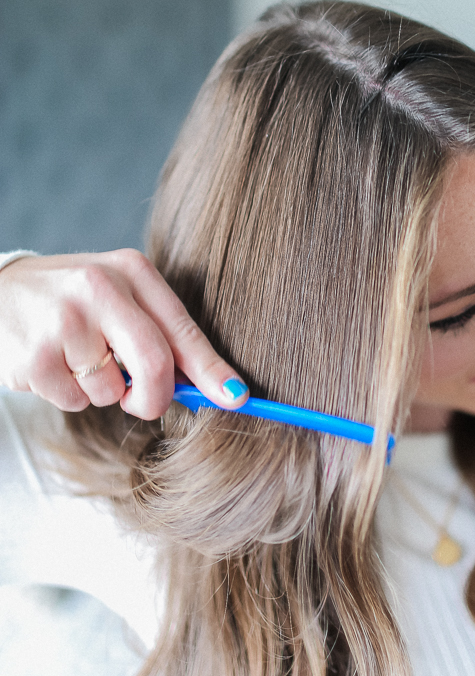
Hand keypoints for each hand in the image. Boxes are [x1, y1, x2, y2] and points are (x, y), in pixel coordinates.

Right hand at [0, 250, 248, 419]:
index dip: (212, 369)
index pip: (182, 328)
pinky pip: (74, 401)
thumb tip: (213, 389)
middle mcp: (100, 287)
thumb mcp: (118, 299)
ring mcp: (64, 319)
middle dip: (155, 397)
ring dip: (100, 392)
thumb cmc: (72, 302)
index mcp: (132, 271)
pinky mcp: (35, 354)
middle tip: (142, 404)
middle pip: (154, 363)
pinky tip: (50, 364)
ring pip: (111, 391)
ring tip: (74, 359)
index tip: (238, 398)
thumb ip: (158, 336)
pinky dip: (68, 396)